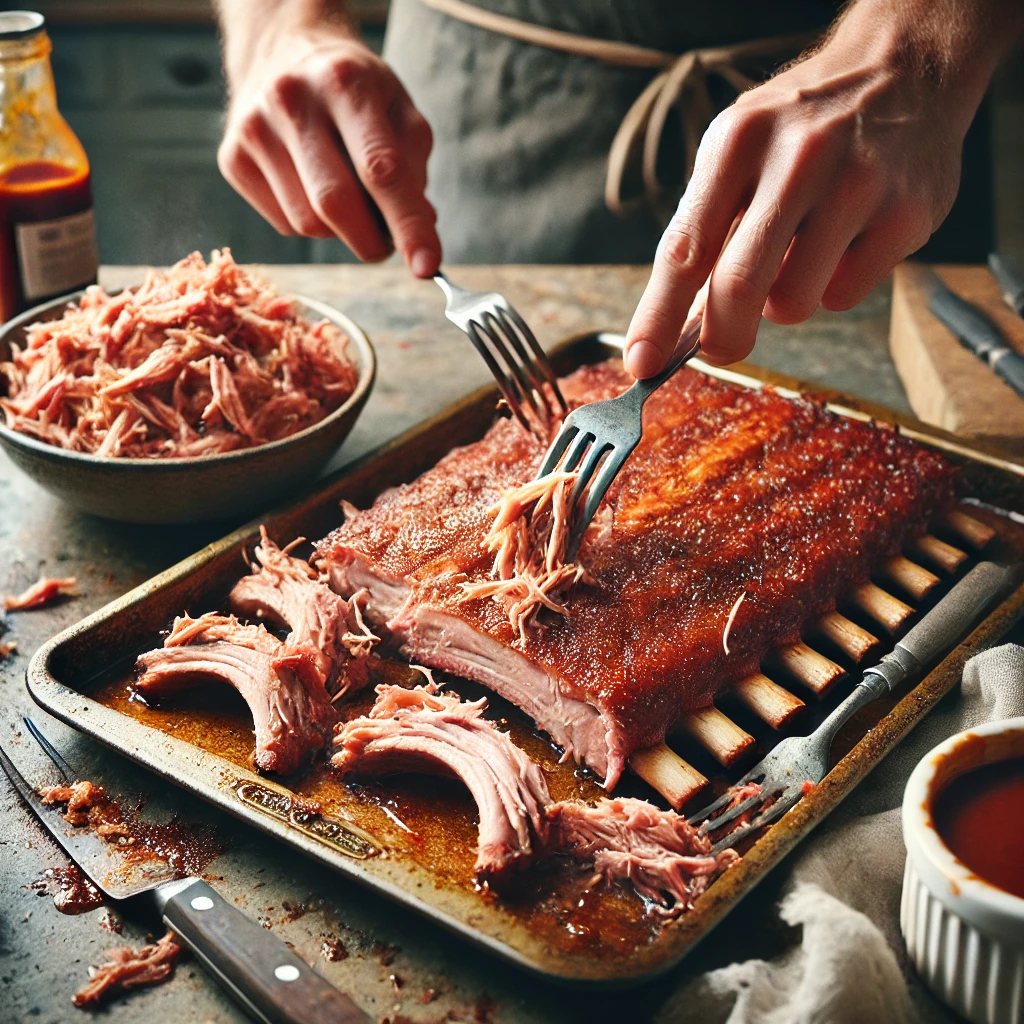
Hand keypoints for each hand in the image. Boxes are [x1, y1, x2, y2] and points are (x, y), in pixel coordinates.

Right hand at [217, 18, 439, 275]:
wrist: (282, 51)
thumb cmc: (353, 90)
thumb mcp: (398, 108)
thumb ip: (414, 169)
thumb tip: (418, 233)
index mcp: (345, 81)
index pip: (381, 168)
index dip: (407, 224)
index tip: (426, 266)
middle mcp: (292, 100)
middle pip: (336, 204)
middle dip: (371, 241)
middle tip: (386, 244)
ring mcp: (254, 129)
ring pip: (307, 224)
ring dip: (339, 231)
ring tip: (348, 200)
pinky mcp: (231, 158)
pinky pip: (284, 224)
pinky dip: (308, 223)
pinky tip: (310, 188)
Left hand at [623, 0, 1014, 376]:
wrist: (904, 70)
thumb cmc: (801, 127)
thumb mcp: (738, 151)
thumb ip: (706, 229)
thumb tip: (676, 324)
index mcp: (739, 140)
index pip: (686, 248)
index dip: (658, 316)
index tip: (641, 363)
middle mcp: (799, 157)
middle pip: (739, 286)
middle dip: (721, 336)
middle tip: (720, 347)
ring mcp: (859, 183)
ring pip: (793, 303)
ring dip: (784, 302)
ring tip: (799, 253)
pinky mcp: (907, 213)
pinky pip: (844, 297)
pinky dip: (833, 287)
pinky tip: (845, 241)